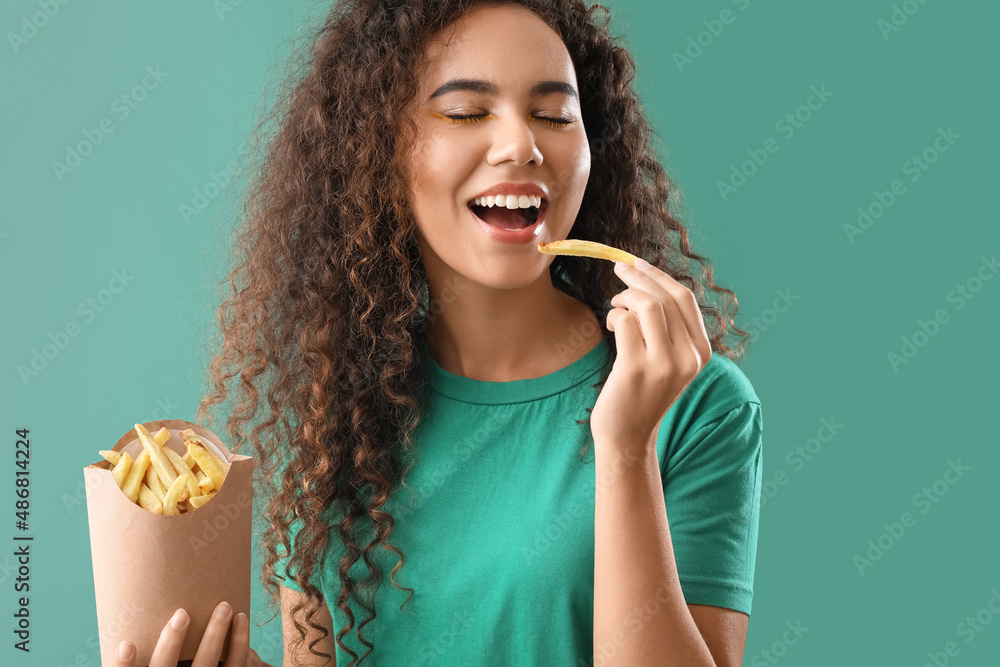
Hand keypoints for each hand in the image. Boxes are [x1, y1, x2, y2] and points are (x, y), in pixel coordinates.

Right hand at [113, 601, 270, 666]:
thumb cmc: (175, 659)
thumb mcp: (157, 655)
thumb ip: (148, 643)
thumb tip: (129, 606)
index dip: (125, 664)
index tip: (126, 643)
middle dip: (172, 643)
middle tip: (181, 614)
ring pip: (207, 664)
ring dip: (215, 634)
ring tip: (223, 606)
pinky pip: (237, 663)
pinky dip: (240, 641)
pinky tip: (240, 618)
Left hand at [590, 258, 712, 453]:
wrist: (627, 437)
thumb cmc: (642, 392)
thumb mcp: (667, 359)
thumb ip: (668, 327)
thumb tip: (650, 280)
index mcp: (701, 353)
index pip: (685, 299)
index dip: (660, 276)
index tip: (638, 263)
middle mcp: (688, 358)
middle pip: (665, 297)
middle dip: (639, 276)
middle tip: (619, 268)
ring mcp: (664, 364)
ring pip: (646, 305)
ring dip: (624, 297)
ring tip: (615, 306)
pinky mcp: (635, 369)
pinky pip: (624, 322)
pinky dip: (614, 316)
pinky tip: (610, 326)